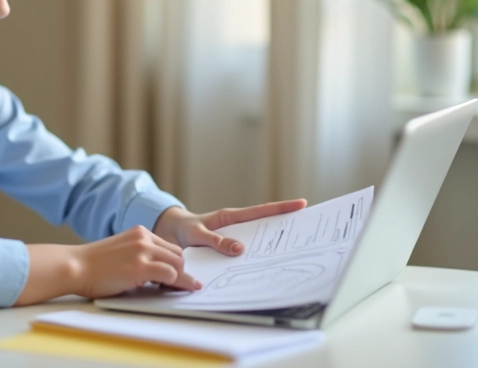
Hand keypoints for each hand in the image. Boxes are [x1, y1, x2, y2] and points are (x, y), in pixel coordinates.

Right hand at [70, 225, 201, 298]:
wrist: (75, 266)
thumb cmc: (93, 264)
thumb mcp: (121, 251)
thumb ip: (139, 255)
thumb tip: (160, 273)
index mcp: (139, 232)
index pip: (169, 247)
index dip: (175, 262)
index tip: (179, 275)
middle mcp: (144, 238)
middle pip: (178, 254)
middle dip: (181, 271)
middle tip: (182, 285)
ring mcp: (143, 252)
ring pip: (178, 264)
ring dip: (180, 279)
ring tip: (180, 289)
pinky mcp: (140, 268)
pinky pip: (170, 275)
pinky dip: (176, 284)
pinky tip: (174, 290)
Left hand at [153, 199, 307, 255]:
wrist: (171, 236)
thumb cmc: (185, 230)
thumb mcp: (197, 234)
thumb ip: (216, 241)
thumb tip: (240, 250)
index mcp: (231, 218)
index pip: (260, 212)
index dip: (281, 208)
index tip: (301, 204)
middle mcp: (236, 228)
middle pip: (265, 227)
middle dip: (285, 229)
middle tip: (307, 233)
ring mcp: (234, 240)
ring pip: (257, 245)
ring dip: (270, 251)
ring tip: (290, 256)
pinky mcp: (229, 253)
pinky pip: (245, 259)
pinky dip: (254, 264)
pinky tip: (261, 273)